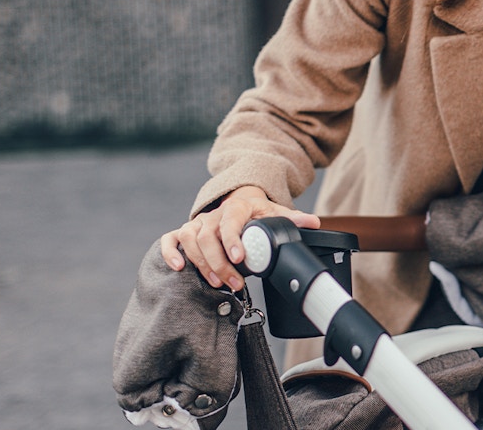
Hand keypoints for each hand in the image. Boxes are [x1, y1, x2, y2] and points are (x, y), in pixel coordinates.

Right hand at [160, 186, 320, 290]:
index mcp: (236, 208)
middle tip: (234, 282)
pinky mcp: (185, 231)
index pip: (230, 221)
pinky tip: (179, 268)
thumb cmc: (257, 212)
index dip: (232, 239)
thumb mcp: (275, 212)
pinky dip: (170, 252)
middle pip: (207, 236)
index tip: (240, 258)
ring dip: (201, 263)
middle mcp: (213, 214)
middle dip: (219, 262)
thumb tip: (313, 223)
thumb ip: (292, 219)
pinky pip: (170, 239)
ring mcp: (197, 223)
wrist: (240, 200)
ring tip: (216, 282)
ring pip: (190, 238)